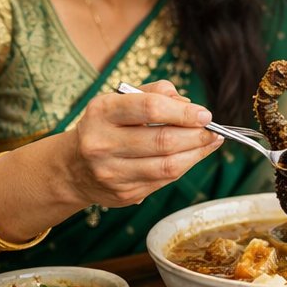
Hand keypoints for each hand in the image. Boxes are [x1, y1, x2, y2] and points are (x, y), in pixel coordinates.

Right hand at [61, 80, 220, 208]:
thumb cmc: (107, 126)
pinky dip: (185, 166)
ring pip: (168, 165)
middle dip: (196, 135)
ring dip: (197, 153)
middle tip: (214, 129)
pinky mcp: (122, 194)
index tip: (205, 114)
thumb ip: (157, 92)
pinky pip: (164, 180)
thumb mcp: (122, 100)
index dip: (184, 112)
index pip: (151, 108)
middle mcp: (102, 144)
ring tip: (211, 141)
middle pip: (163, 141)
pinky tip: (194, 155)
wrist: (72, 167)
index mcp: (102, 112)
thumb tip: (189, 103)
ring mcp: (111, 173)